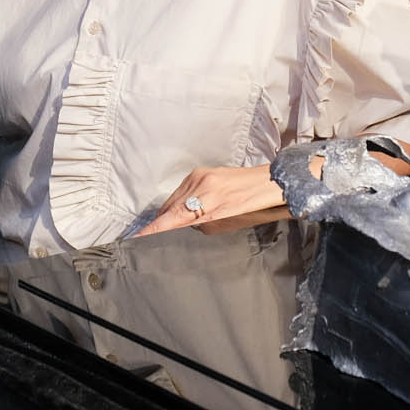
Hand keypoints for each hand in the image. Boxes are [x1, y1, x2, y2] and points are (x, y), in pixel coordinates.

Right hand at [136, 164, 288, 237]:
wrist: (271, 182)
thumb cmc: (256, 207)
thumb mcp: (228, 223)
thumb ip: (201, 226)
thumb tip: (178, 228)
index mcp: (209, 201)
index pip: (173, 218)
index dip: (154, 229)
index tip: (138, 237)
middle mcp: (201, 185)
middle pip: (170, 209)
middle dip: (160, 224)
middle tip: (149, 237)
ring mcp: (200, 176)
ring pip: (174, 199)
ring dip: (169, 213)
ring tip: (166, 226)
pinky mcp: (201, 172)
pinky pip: (181, 190)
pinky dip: (178, 202)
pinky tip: (181, 210)